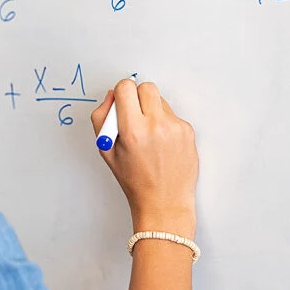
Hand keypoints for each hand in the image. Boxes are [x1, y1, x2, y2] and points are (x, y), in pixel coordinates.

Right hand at [91, 80, 197, 238]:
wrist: (164, 202)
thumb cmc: (134, 180)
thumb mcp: (106, 150)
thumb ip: (102, 118)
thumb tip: (112, 96)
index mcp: (132, 130)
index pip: (126, 87)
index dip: (121, 92)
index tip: (121, 102)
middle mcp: (156, 125)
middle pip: (146, 87)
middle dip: (137, 96)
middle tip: (134, 114)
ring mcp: (175, 127)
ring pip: (160, 100)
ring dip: (152, 109)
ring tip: (148, 134)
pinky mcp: (188, 131)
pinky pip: (172, 115)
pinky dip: (165, 123)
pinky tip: (161, 143)